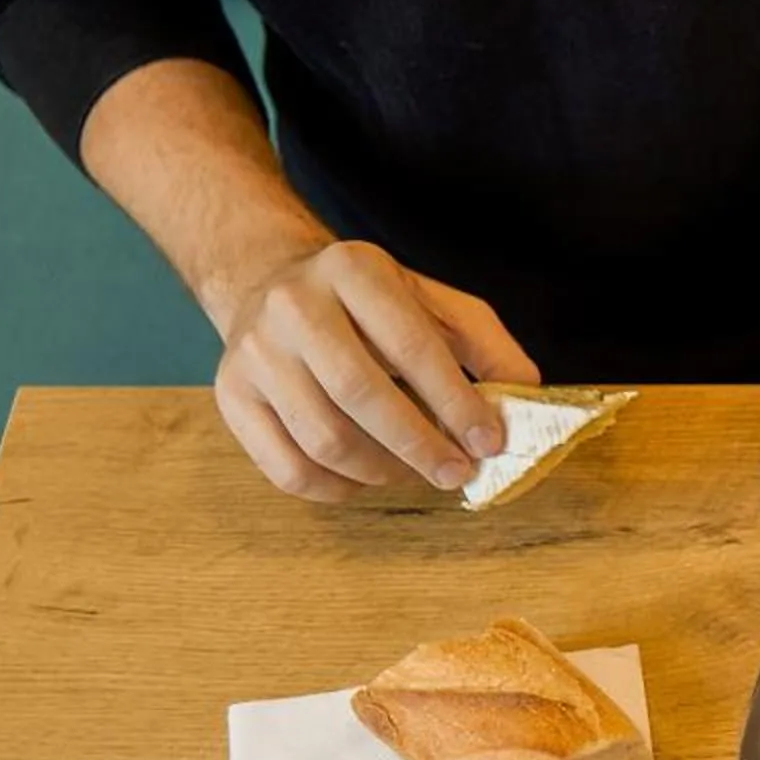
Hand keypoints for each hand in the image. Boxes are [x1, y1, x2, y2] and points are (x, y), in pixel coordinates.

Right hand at [206, 239, 536, 502]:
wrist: (271, 285)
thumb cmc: (370, 306)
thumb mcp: (433, 302)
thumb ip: (484, 343)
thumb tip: (528, 392)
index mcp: (351, 270)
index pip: (410, 344)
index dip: (455, 402)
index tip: (490, 443)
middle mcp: (292, 305)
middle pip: (360, 395)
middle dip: (420, 446)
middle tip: (456, 472)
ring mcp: (253, 352)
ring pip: (324, 439)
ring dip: (384, 472)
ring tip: (416, 471)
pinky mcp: (231, 396)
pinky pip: (288, 469)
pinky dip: (337, 489)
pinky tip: (367, 478)